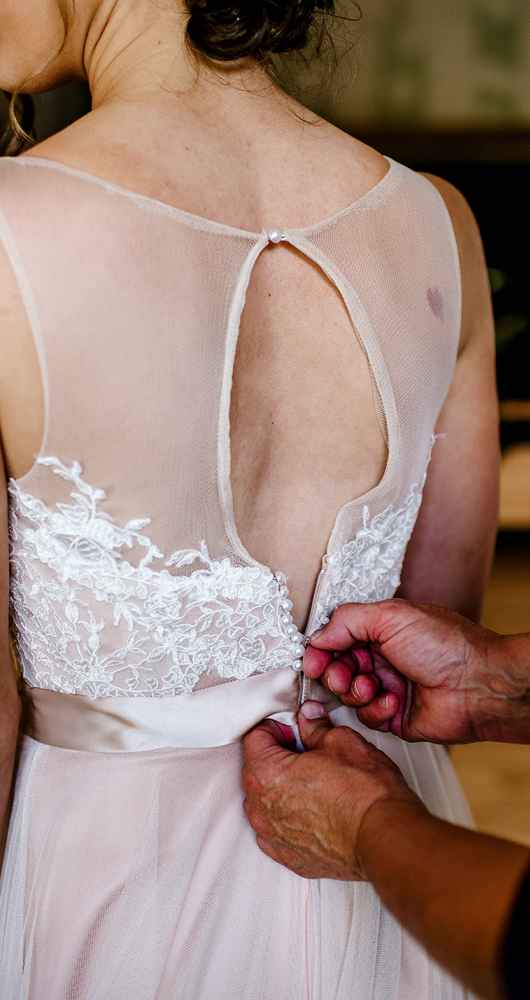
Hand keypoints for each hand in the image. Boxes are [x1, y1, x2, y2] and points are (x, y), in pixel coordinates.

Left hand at [241, 703, 420, 879]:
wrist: (385, 837)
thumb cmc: (365, 795)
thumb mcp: (341, 742)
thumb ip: (315, 727)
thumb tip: (309, 720)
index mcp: (266, 774)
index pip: (255, 737)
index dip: (278, 727)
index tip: (295, 728)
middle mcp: (261, 809)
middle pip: (257, 769)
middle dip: (279, 756)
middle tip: (310, 752)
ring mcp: (272, 836)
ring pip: (266, 801)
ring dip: (284, 789)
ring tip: (317, 782)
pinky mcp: (289, 856)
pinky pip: (278, 829)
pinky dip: (291, 818)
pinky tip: (316, 810)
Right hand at [303, 599, 522, 743]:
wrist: (479, 686)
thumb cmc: (447, 646)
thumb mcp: (392, 616)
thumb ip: (347, 620)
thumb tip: (318, 635)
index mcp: (381, 630)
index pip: (337, 638)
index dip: (321, 650)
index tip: (312, 660)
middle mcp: (383, 658)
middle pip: (337, 667)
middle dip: (334, 672)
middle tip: (342, 675)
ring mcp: (388, 687)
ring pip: (348, 694)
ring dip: (355, 691)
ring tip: (372, 687)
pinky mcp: (394, 716)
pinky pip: (367, 717)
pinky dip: (376, 710)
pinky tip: (394, 702)